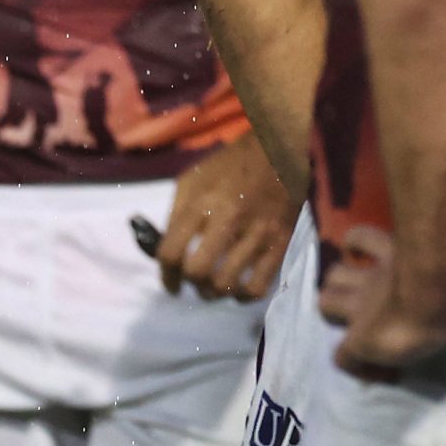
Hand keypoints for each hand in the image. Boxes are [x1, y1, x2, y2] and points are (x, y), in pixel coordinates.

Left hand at [158, 132, 294, 299]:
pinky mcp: (280, 242)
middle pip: (197, 272)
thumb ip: (175, 215)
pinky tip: (238, 289)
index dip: (165, 276)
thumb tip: (164, 252)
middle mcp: (228, 219)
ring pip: (226, 284)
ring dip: (214, 292)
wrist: (277, 149)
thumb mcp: (191, 180)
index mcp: (201, 202)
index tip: (170, 283)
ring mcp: (257, 232)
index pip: (171, 253)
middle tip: (194, 282)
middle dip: (190, 284)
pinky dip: (242, 296)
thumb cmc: (229, 165)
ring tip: (214, 287)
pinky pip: (257, 286)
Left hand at [320, 176, 445, 377]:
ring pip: (327, 304)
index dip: (364, 245)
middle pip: (338, 274)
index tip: (367, 251)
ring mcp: (363, 312)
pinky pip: (343, 357)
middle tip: (355, 287)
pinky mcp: (360, 342)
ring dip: (336, 308)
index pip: (367, 242)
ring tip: (351, 318)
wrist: (442, 300)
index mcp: (394, 258)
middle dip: (342, 280)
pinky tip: (363, 365)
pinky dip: (351, 361)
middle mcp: (373, 282)